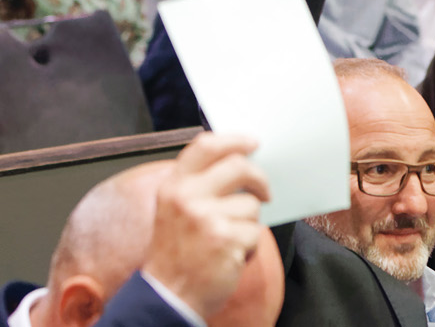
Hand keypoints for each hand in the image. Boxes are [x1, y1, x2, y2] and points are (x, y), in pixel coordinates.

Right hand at [143, 133, 270, 318]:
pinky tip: (230, 256)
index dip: (234, 140)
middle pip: (239, 167)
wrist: (169, 295)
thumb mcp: (175, 211)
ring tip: (228, 241)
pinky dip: (249, 247)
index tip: (253, 143)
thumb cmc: (177, 253)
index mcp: (173, 187)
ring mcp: (206, 217)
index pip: (204, 146)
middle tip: (266, 193)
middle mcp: (186, 197)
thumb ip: (200, 186)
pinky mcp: (225, 238)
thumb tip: (242, 164)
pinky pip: (255, 232)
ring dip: (249, 225)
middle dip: (260, 179)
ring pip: (252, 205)